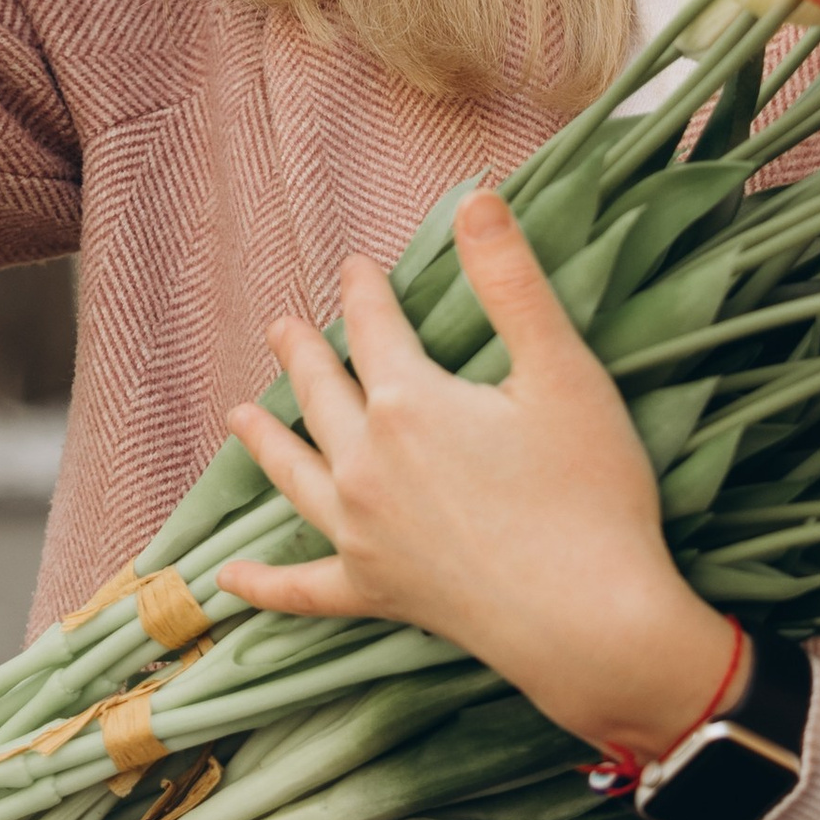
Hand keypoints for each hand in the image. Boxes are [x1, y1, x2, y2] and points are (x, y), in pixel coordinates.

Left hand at [214, 194, 741, 766]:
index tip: (356, 267)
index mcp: (408, 403)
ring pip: (295, 475)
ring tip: (240, 416)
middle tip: (284, 326)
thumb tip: (474, 198)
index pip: (373, 327)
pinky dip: (264, 584)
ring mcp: (362, 533)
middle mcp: (365, 465)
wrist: (590, 620)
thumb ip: (512, 282)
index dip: (363, 292)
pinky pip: (303, 588)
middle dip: (303, 353)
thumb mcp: (563, 372)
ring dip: (266, 442)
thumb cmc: (590, 492)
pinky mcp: (375, 593)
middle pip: (321, 393)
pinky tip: (230, 579)